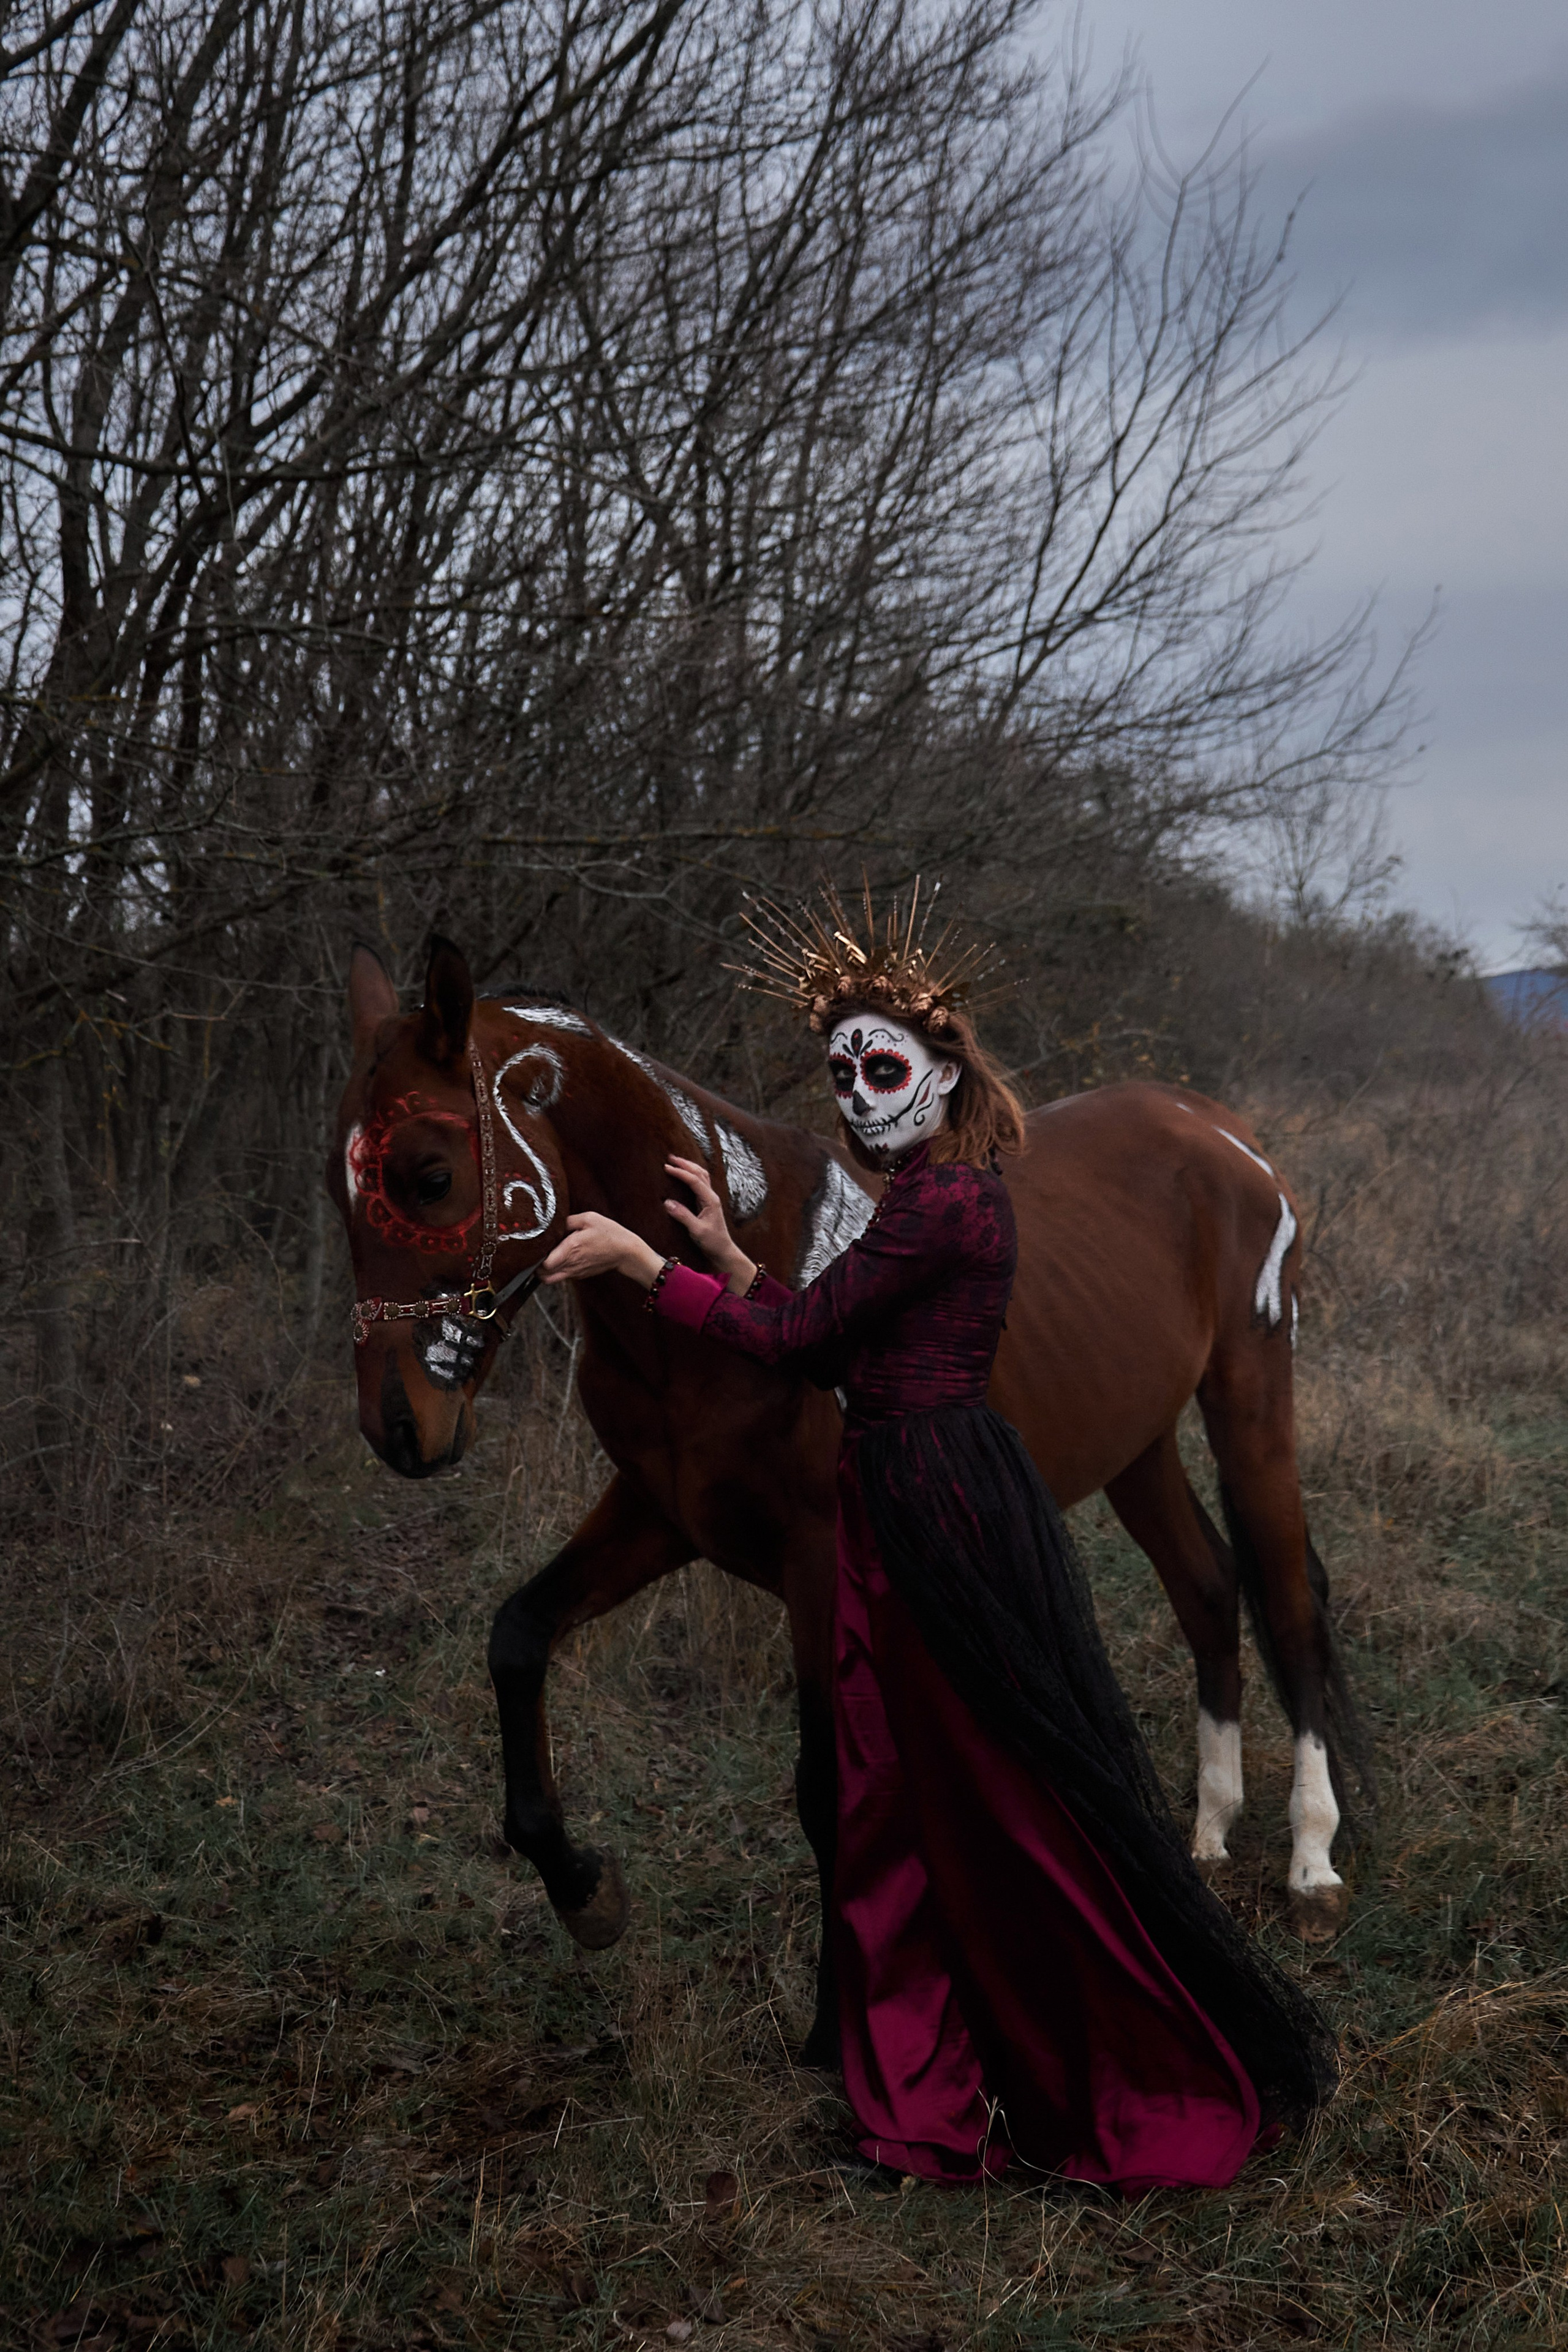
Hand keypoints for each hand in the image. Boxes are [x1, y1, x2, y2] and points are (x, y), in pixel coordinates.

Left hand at [542, 1211, 662, 1288]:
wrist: (627, 1252)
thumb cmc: (610, 1234)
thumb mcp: (589, 1218)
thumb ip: (568, 1220)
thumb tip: (553, 1222)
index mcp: (571, 1249)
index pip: (544, 1264)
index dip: (535, 1258)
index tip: (534, 1249)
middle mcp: (571, 1264)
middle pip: (543, 1276)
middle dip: (535, 1267)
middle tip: (535, 1254)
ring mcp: (576, 1272)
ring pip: (551, 1279)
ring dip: (544, 1271)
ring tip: (546, 1257)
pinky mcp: (580, 1275)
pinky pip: (562, 1276)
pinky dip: (556, 1270)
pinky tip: (561, 1258)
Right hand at [664, 1155, 754, 1292]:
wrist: (723, 1250)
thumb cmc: (712, 1242)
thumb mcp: (696, 1230)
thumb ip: (683, 1216)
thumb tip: (667, 1202)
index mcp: (710, 1200)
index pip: (694, 1180)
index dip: (680, 1173)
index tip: (666, 1167)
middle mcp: (712, 1196)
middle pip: (700, 1173)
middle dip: (685, 1164)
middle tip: (670, 1157)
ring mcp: (711, 1199)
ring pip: (701, 1176)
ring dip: (689, 1167)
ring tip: (676, 1161)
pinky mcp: (707, 1203)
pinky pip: (700, 1184)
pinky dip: (692, 1175)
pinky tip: (685, 1175)